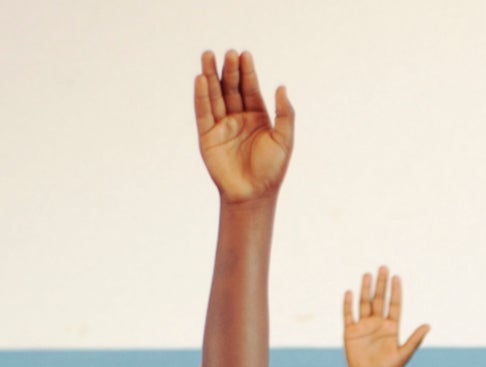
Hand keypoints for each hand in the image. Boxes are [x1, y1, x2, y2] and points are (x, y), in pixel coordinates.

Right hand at [194, 49, 294, 202]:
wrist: (254, 195)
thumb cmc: (272, 170)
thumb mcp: (284, 140)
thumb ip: (285, 114)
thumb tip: (282, 87)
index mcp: (258, 117)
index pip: (250, 89)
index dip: (247, 72)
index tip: (244, 54)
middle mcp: (239, 118)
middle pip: (231, 88)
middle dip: (229, 70)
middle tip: (228, 52)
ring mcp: (222, 125)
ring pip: (215, 95)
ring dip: (211, 76)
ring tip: (208, 55)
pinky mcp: (207, 135)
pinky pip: (203, 112)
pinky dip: (201, 95)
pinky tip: (201, 79)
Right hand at [342, 267, 428, 366]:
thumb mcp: (403, 355)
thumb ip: (414, 340)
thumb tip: (429, 325)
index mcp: (391, 328)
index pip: (394, 305)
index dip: (395, 291)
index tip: (397, 277)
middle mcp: (377, 324)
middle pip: (379, 300)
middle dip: (381, 284)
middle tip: (384, 267)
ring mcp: (363, 326)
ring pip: (364, 303)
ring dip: (365, 289)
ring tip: (368, 274)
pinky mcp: (350, 332)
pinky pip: (348, 315)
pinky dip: (348, 304)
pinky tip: (349, 292)